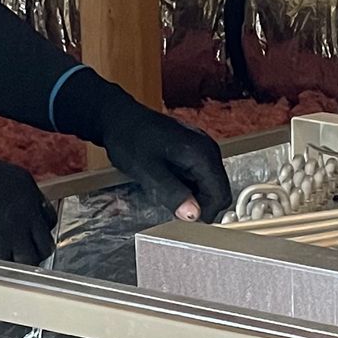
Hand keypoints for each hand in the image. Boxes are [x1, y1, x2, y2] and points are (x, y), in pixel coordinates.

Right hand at [0, 119, 55, 262]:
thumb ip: (3, 196)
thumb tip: (2, 219)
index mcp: (24, 186)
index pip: (46, 219)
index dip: (32, 232)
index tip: (21, 241)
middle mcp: (26, 208)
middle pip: (43, 243)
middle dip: (28, 253)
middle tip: (10, 260)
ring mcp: (12, 229)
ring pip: (28, 260)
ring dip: (14, 266)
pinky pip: (5, 270)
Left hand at [63, 74, 229, 220]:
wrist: (118, 118)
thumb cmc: (129, 139)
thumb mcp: (148, 172)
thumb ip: (173, 194)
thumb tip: (194, 215)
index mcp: (202, 154)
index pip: (220, 195)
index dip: (204, 213)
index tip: (184, 219)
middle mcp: (208, 149)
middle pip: (219, 191)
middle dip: (199, 205)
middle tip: (174, 207)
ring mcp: (203, 148)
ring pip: (210, 186)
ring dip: (193, 196)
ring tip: (167, 190)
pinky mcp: (196, 151)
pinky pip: (201, 176)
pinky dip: (189, 186)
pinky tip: (170, 181)